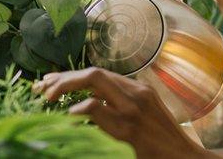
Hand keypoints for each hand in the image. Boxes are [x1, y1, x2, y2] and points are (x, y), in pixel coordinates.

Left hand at [33, 68, 211, 157]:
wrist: (181, 157)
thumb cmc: (159, 140)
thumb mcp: (142, 114)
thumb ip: (119, 104)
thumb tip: (87, 101)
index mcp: (137, 89)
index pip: (98, 74)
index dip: (70, 76)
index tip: (49, 84)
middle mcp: (137, 92)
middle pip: (94, 73)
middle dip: (64, 78)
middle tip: (41, 90)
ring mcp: (134, 107)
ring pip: (95, 81)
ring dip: (66, 86)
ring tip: (48, 98)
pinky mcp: (130, 127)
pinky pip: (99, 108)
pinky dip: (80, 108)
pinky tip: (69, 115)